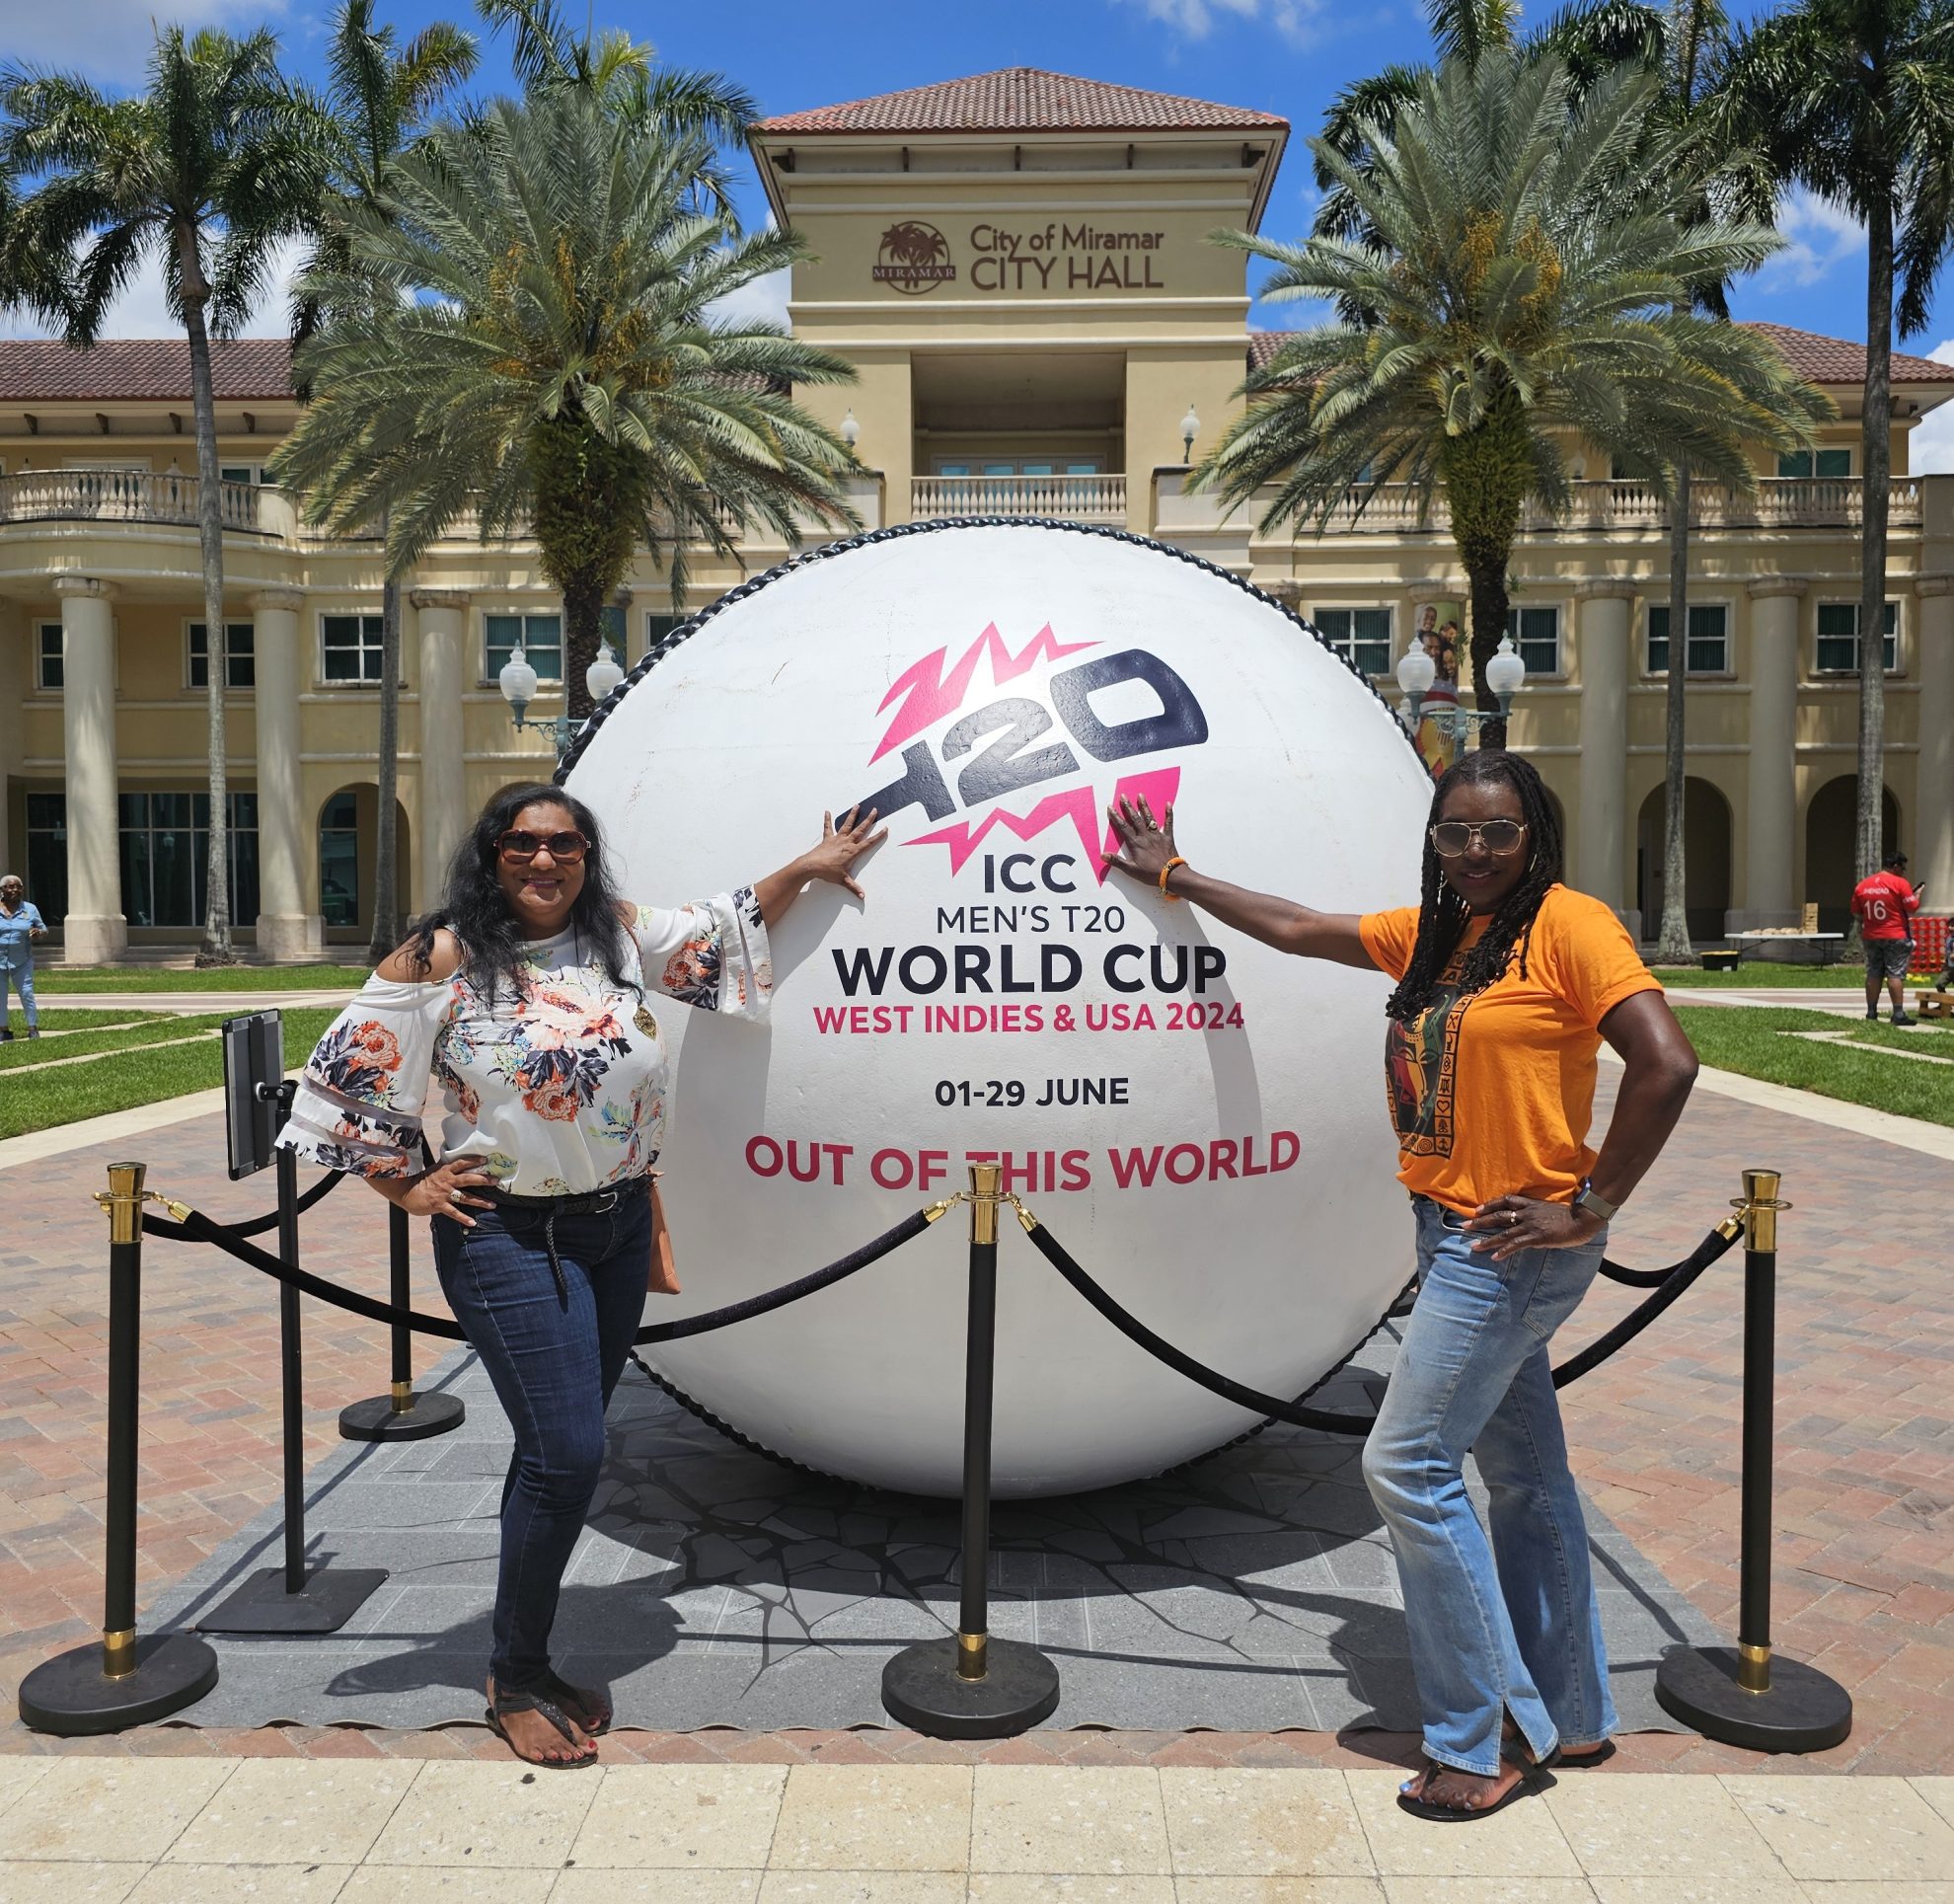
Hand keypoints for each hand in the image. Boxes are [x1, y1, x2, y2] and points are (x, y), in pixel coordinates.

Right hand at [387, 1158, 498, 1226]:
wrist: (407, 1192)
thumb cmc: (423, 1180)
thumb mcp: (435, 1169)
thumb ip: (448, 1165)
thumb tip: (458, 1157)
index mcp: (446, 1171)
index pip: (461, 1163)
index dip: (473, 1161)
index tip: (485, 1159)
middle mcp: (447, 1181)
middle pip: (467, 1179)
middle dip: (483, 1180)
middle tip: (496, 1181)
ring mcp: (444, 1194)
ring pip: (465, 1197)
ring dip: (480, 1201)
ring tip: (493, 1205)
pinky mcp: (440, 1205)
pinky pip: (454, 1212)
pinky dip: (464, 1218)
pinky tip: (473, 1223)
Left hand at [801, 805, 886, 900]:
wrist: (811, 866)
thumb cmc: (827, 872)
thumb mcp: (843, 880)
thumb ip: (853, 887)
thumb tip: (862, 896)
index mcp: (852, 851)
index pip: (869, 843)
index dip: (878, 836)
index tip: (885, 828)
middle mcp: (846, 842)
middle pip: (860, 829)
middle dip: (869, 819)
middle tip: (875, 810)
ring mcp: (836, 839)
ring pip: (847, 824)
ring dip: (852, 815)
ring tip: (857, 805)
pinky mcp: (827, 839)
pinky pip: (828, 827)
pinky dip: (827, 819)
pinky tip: (827, 811)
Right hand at [1102, 795, 1181, 889]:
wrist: (1171, 875)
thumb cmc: (1151, 874)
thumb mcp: (1131, 869)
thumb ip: (1117, 861)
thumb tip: (1103, 855)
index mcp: (1136, 843)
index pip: (1123, 827)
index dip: (1116, 817)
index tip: (1110, 807)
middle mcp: (1145, 836)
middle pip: (1135, 819)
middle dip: (1128, 807)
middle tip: (1123, 796)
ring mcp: (1157, 835)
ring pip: (1149, 818)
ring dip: (1144, 806)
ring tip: (1140, 795)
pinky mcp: (1167, 838)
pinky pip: (1168, 823)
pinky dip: (1168, 814)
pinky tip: (1168, 804)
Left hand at [1464, 1194, 1603, 1260]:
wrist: (1583, 1219)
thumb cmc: (1570, 1216)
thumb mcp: (1549, 1210)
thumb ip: (1537, 1215)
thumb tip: (1530, 1223)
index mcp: (1531, 1205)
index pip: (1506, 1201)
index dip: (1490, 1204)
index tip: (1477, 1209)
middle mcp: (1527, 1213)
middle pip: (1499, 1215)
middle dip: (1480, 1220)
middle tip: (1464, 1225)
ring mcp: (1531, 1225)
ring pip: (1504, 1232)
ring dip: (1487, 1240)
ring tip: (1474, 1246)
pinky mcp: (1537, 1237)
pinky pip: (1516, 1245)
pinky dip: (1504, 1251)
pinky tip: (1494, 1257)